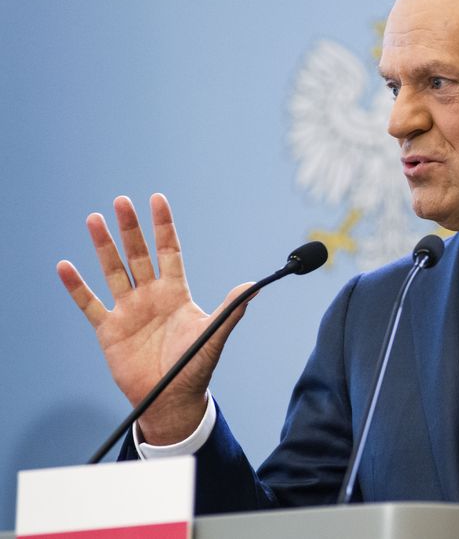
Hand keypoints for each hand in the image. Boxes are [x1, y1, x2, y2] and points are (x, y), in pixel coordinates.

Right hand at [56, 194, 252, 444]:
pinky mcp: (109, 329)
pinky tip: (65, 267)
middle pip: (137, 255)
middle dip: (130, 229)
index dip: (163, 226)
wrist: (172, 398)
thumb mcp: (213, 335)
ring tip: (93, 220)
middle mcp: (150, 296)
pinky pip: (90, 304)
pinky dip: (77, 287)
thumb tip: (254, 286)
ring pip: (113, 271)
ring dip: (103, 247)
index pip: (169, 251)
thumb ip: (231, 310)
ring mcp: (128, 310)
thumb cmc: (195, 366)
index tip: (157, 199)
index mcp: (176, 293)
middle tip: (121, 201)